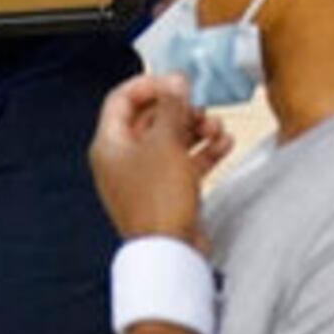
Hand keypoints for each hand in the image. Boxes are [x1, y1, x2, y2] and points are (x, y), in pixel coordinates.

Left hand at [88, 72, 226, 244]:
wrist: (171, 252)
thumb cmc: (158, 202)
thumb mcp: (166, 143)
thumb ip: (172, 109)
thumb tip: (175, 81)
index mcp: (109, 144)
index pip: (121, 100)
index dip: (149, 85)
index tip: (174, 81)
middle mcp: (122, 160)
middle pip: (149, 120)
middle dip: (178, 110)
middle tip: (199, 107)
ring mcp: (144, 177)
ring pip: (169, 141)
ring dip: (194, 130)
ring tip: (216, 127)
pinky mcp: (166, 193)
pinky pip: (183, 163)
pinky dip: (202, 152)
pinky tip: (223, 144)